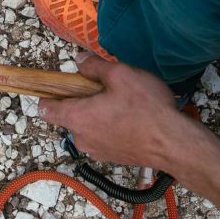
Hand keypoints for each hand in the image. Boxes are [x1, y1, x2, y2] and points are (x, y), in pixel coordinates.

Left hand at [39, 53, 194, 169]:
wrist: (174, 143)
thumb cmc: (146, 107)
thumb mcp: (121, 74)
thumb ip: (94, 66)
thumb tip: (78, 61)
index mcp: (77, 118)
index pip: (45, 109)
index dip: (49, 93)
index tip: (61, 83)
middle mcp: (81, 138)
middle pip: (70, 115)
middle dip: (82, 100)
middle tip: (105, 87)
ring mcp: (97, 151)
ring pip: (88, 126)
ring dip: (97, 113)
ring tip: (122, 102)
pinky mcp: (112, 158)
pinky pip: (102, 136)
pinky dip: (109, 126)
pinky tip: (130, 117)